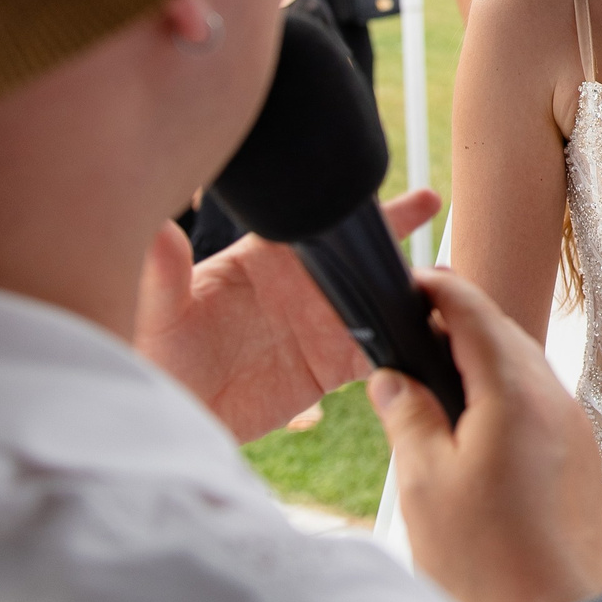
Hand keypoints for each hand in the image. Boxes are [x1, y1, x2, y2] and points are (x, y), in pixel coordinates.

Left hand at [133, 189, 440, 442]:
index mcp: (261, 261)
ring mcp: (315, 327)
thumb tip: (155, 228)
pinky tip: (432, 336)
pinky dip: (404, 343)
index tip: (374, 181)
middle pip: (354, 255)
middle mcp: (297, 288)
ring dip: (407, 290)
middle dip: (392, 232)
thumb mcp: (157, 317)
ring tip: (446, 282)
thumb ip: (163, 274)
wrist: (171, 420)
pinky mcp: (325, 369)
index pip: (314, 222)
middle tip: (429, 204)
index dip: (351, 205)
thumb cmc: (156, 360)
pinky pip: (376, 351)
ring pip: (373, 300)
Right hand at [375, 269, 601, 601]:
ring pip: (526, 371)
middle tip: (416, 323)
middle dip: (461, 323)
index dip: (441, 290)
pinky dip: (506, 396)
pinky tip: (474, 424)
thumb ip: (407, 415)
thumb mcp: (424, 481)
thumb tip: (394, 377)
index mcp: (516, 394)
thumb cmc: (485, 561)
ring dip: (484, 361)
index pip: (476, 315)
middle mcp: (556, 402)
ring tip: (437, 375)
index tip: (414, 279)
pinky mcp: (582, 461)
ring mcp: (575, 431)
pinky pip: (541, 405)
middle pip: (506, 337)